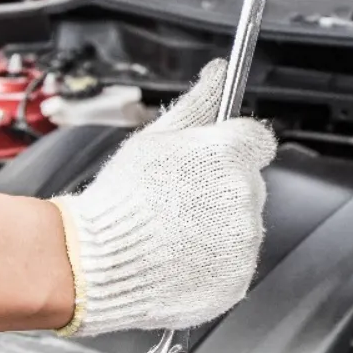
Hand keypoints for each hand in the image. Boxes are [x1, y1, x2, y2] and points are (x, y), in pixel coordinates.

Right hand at [49, 60, 275, 336]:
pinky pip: (236, 265)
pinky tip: (180, 259)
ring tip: (174, 233)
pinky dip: (215, 265)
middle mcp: (244, 195)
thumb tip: (219, 73)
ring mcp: (243, 241)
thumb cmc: (118, 199)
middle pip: (249, 185)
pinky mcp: (237, 279)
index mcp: (228, 153)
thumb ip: (197, 105)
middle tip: (180, 202)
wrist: (94, 262)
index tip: (213, 162)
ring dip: (219, 229)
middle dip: (221, 190)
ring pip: (243, 227)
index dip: (234, 150)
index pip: (258, 141)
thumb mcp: (154, 139)